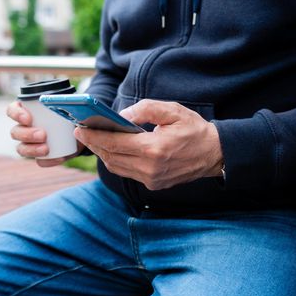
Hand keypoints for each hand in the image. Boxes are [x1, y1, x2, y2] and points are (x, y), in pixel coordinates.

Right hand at [6, 101, 83, 166]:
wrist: (82, 131)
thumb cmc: (70, 113)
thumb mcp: (70, 106)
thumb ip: (71, 103)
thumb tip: (75, 106)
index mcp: (26, 111)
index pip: (12, 110)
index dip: (16, 114)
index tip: (28, 119)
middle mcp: (24, 128)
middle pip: (15, 132)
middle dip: (27, 134)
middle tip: (42, 135)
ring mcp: (30, 144)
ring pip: (22, 149)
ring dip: (32, 149)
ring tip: (46, 149)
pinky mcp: (41, 157)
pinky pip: (40, 161)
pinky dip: (49, 161)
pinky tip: (59, 158)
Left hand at [74, 99, 222, 189]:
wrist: (215, 154)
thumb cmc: (194, 129)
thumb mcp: (172, 111)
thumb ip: (145, 110)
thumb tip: (121, 116)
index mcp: (154, 149)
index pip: (114, 143)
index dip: (94, 136)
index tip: (80, 129)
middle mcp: (150, 168)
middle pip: (111, 157)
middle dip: (94, 144)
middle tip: (82, 133)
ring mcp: (152, 179)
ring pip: (117, 168)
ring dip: (103, 154)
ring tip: (94, 140)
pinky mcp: (154, 185)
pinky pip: (127, 173)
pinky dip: (116, 162)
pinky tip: (112, 151)